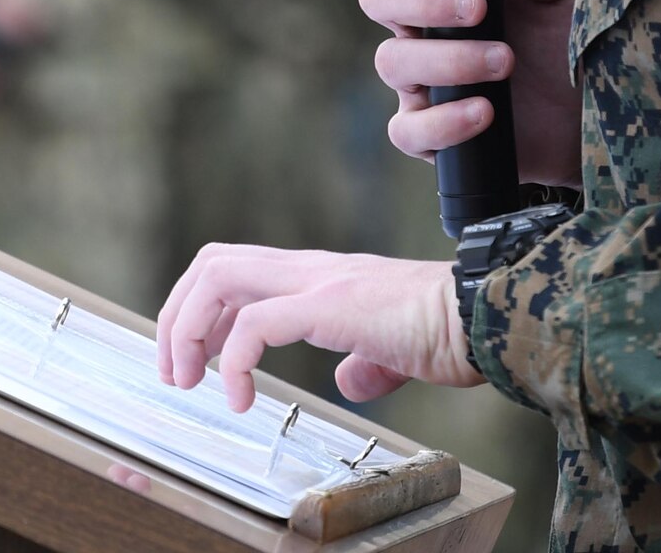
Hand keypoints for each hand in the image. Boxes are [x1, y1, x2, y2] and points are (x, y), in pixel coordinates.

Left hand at [157, 243, 480, 412]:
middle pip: (213, 262)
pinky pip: (256, 323)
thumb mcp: (393, 352)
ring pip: (220, 275)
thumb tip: (348, 380)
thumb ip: (366, 362)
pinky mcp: (330, 305)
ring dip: (190, 329)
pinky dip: (234, 361)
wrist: (483, 316)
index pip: (237, 268)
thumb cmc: (449, 332)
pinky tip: (243, 399)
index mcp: (322, 277)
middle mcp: (312, 269)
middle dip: (177, 315)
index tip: (194, 360)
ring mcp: (319, 281)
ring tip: (191, 381)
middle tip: (176, 372)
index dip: (200, 309)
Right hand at [360, 0, 582, 189]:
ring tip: (506, 62)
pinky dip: (441, 121)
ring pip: (393, 61)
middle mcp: (428, 22)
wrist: (606, 115)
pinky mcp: (437, 133)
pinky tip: (484, 112)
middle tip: (481, 8)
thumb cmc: (578, 38)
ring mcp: (427, 77)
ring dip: (448, 60)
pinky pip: (408, 130)